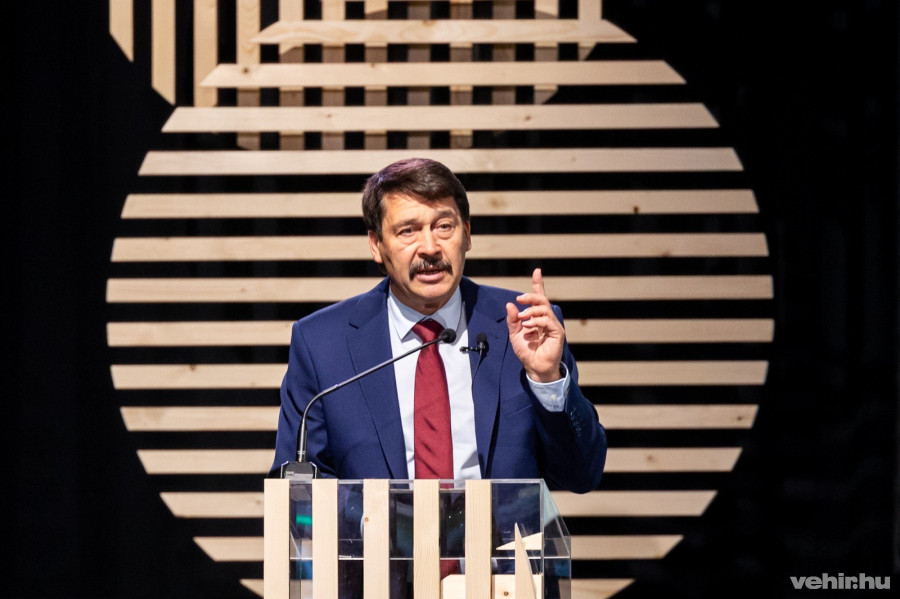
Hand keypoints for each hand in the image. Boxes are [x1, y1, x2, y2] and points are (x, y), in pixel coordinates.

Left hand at [505, 268, 564, 382]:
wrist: (534, 367)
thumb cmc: (527, 351)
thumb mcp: (514, 334)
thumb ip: (512, 320)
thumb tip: (510, 304)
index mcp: (536, 317)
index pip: (538, 297)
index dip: (538, 284)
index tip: (537, 271)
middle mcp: (546, 318)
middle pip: (542, 300)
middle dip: (530, 296)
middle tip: (519, 299)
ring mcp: (553, 325)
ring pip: (544, 308)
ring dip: (531, 311)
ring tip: (522, 319)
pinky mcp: (557, 333)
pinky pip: (548, 321)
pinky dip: (537, 322)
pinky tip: (529, 327)